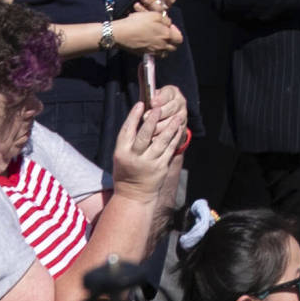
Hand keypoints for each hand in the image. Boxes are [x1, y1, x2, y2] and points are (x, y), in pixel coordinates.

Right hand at [108, 86, 189, 203]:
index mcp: (121, 153)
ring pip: (161, 141)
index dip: (133, 116)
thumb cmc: (126, 171)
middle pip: (144, 135)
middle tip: (159, 108)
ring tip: (177, 115)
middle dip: (152, 120)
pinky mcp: (161, 168)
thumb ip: (129, 140)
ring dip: (170, 127)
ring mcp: (149, 163)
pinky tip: (178, 129)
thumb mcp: (121, 156)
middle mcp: (135, 158)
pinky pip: (170, 149)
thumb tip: (139, 117)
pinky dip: (175, 138)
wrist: (133, 195)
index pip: (127, 130)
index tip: (140, 104)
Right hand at [109, 2, 183, 56]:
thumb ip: (165, 20)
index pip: (179, 38)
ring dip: (164, 46)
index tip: (170, 26)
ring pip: (164, 52)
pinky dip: (155, 49)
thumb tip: (168, 24)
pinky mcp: (144, 54)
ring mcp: (153, 52)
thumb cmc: (138, 22)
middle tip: (165, 33)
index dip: (176, 31)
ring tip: (158, 38)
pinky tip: (149, 42)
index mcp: (166, 36)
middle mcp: (162, 46)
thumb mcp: (155, 15)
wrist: (121, 33)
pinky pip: (154, 54)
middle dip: (172, 40)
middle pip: (173, 47)